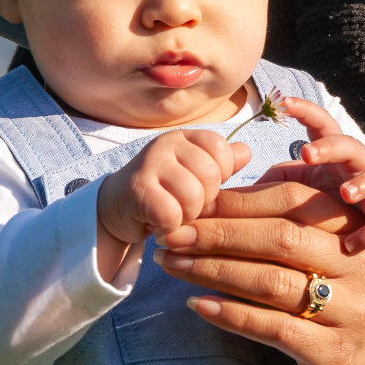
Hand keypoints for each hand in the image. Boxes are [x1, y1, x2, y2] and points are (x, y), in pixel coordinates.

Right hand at [96, 129, 249, 276]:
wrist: (117, 209)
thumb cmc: (164, 192)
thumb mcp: (195, 175)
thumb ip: (222, 164)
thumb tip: (247, 152)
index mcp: (186, 137)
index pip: (223, 151)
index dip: (219, 178)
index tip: (201, 188)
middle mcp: (168, 143)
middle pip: (211, 176)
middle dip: (205, 202)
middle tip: (185, 207)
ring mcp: (150, 163)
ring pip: (193, 196)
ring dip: (187, 216)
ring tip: (174, 215)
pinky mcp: (137, 189)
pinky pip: (171, 213)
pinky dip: (169, 227)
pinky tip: (160, 224)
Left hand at [154, 182, 364, 364]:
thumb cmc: (328, 307)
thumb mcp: (316, 259)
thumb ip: (280, 226)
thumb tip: (211, 202)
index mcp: (352, 230)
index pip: (292, 201)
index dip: (238, 201)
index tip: (192, 206)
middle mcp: (359, 265)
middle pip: (281, 237)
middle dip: (218, 234)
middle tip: (171, 236)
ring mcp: (352, 310)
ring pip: (274, 281)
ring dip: (214, 271)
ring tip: (173, 265)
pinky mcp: (334, 352)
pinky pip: (276, 328)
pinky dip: (232, 314)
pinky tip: (198, 306)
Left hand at [273, 98, 364, 301]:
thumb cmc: (336, 198)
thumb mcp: (307, 188)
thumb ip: (277, 183)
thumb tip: (232, 192)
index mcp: (335, 155)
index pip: (322, 125)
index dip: (306, 112)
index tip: (284, 102)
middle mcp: (359, 164)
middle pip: (349, 145)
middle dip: (329, 147)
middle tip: (307, 152)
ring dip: (361, 183)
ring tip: (346, 194)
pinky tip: (352, 244)